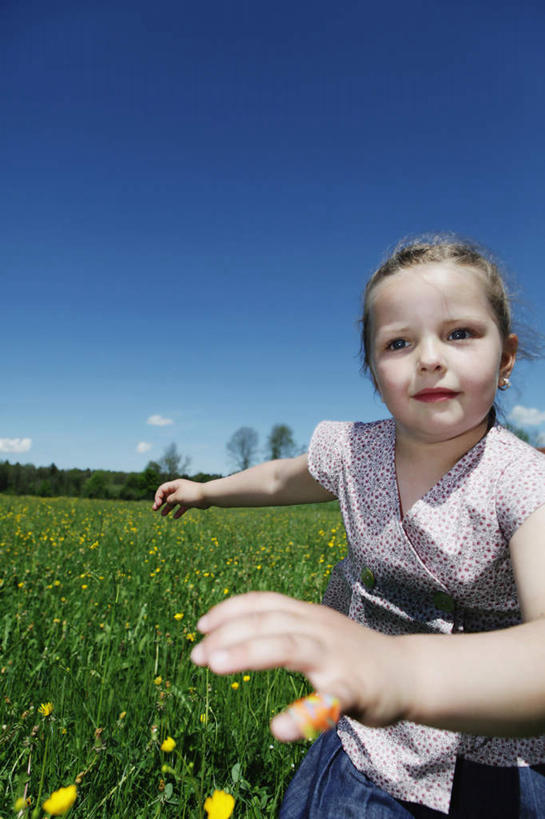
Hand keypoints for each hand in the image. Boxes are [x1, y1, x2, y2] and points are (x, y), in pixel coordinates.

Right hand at [153, 478, 209, 517]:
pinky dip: (178, 511)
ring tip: (163, 515)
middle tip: (154, 509)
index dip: (158, 497)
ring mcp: (185, 495)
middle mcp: (179, 489)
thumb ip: (169, 500)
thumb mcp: (177, 497)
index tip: (158, 504)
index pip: (162, 489)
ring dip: (168, 508)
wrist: (207, 496)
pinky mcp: (190, 501)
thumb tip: (167, 502)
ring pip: (174, 502)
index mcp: (175, 485)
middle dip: (160, 502)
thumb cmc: (191, 495)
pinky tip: (175, 517)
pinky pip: (182, 506)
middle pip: (167, 495)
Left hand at [190, 591, 410, 740]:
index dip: (230, 609)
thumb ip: (284, 631)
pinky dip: (302, 715)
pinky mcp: (353, 689)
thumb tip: (235, 638)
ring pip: (289, 648)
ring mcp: (336, 657)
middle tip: (196, 655)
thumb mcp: (317, 631)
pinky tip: (279, 729)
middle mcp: (319, 629)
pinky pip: (326, 702)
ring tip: (215, 665)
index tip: (201, 624)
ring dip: (249, 653)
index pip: (265, 602)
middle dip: (229, 634)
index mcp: (309, 616)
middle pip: (269, 622)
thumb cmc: (352, 653)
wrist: (407, 672)